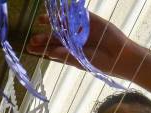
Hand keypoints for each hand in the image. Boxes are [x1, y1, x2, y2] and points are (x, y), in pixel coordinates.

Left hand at [26, 13, 141, 77]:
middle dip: (44, 38)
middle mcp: (73, 41)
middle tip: (32, 39)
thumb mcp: (80, 61)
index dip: (41, 49)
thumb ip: (65, 56)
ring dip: (53, 22)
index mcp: (70, 53)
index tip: (30, 48)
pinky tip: (59, 10)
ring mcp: (81, 30)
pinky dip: (69, 11)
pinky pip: (78, 14)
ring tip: (41, 19)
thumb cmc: (100, 63)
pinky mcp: (90, 21)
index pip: (52, 49)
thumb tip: (50, 53)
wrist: (120, 56)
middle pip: (55, 37)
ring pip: (64, 24)